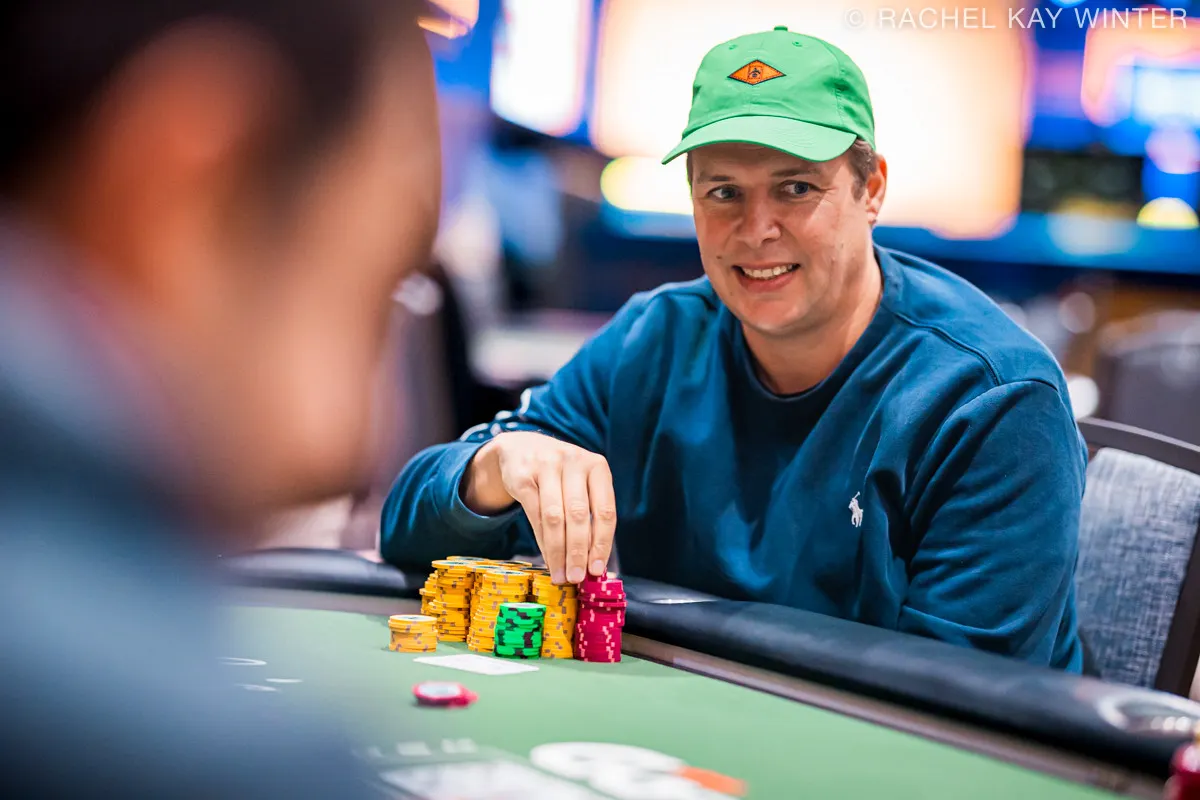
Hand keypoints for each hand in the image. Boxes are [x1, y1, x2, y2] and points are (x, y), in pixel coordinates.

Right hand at [463, 432, 615, 584]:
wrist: (521, 448)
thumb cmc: (560, 475)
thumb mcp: (581, 485)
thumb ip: (590, 516)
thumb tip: (595, 564)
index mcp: (597, 467)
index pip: (604, 510)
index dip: (601, 543)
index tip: (597, 570)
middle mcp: (573, 462)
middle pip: (579, 516)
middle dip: (578, 552)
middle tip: (577, 577)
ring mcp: (546, 467)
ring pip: (555, 518)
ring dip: (558, 551)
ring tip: (561, 574)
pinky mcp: (523, 476)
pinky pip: (534, 515)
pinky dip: (542, 541)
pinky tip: (547, 558)